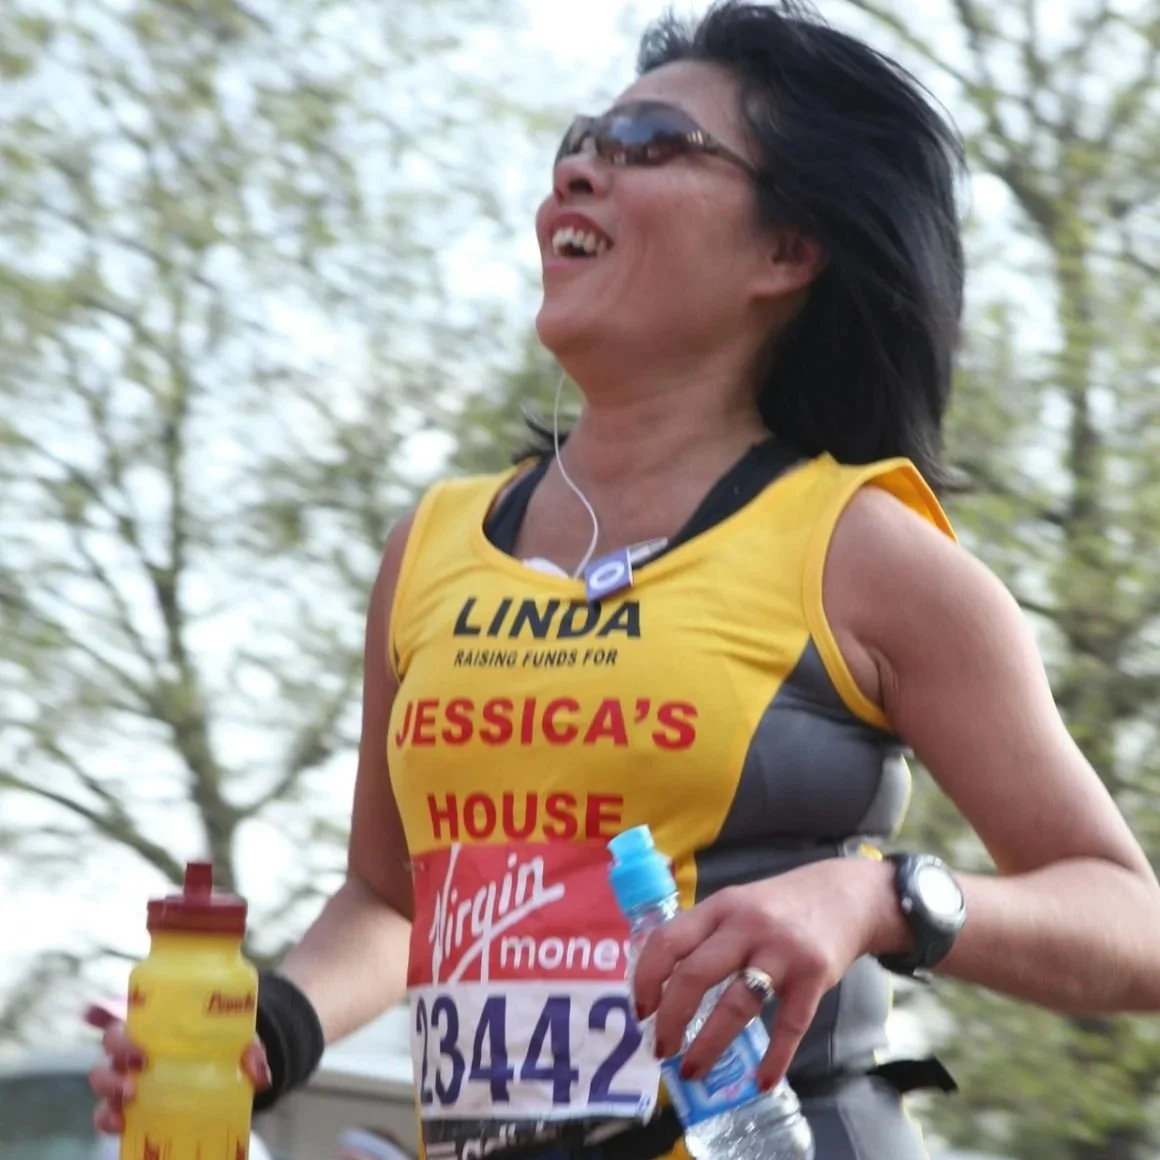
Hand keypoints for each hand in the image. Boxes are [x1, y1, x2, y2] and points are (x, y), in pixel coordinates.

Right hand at [88, 1016, 270, 1133]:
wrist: (229, 1071)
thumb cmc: (225, 1046)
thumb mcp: (241, 1041)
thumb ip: (251, 1052)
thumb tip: (259, 1073)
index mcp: (154, 1023)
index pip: (121, 1010)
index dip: (100, 1011)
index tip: (94, 1012)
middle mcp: (135, 1046)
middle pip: (110, 1044)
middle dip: (118, 1051)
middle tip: (141, 1060)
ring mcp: (129, 1076)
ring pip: (102, 1078)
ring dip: (109, 1086)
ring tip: (130, 1095)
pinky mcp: (130, 1107)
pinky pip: (107, 1113)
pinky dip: (107, 1119)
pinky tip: (118, 1124)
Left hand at [631, 857, 896, 1089]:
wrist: (846, 895)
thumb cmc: (779, 906)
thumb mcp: (736, 903)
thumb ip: (705, 934)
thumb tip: (662, 983)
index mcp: (720, 907)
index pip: (669, 940)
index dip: (647, 978)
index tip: (641, 1011)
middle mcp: (746, 926)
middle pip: (695, 975)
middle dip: (671, 1018)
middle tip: (661, 1049)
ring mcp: (782, 951)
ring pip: (736, 1004)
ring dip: (709, 1044)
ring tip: (693, 1070)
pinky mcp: (814, 976)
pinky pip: (789, 1024)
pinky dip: (774, 1058)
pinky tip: (761, 1081)